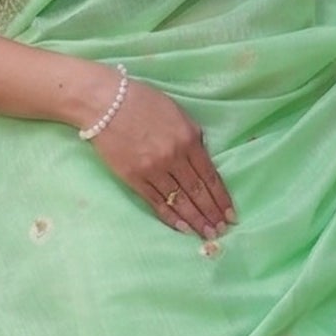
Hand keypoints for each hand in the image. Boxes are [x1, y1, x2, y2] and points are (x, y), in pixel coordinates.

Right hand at [81, 68, 237, 236]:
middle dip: (212, 214)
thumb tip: (203, 160)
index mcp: (188, 139)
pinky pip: (157, 202)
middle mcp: (174, 157)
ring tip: (207, 234)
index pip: (210, 176)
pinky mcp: (134, 178)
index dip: (221, 198)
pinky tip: (183, 228)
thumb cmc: (142, 101)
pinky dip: (171, 217)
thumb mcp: (177, 113)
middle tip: (222, 231)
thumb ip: (193, 137)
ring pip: (180, 201)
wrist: (105, 103)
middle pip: (197, 192)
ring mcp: (153, 170)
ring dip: (195, 220)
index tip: (231, 214)